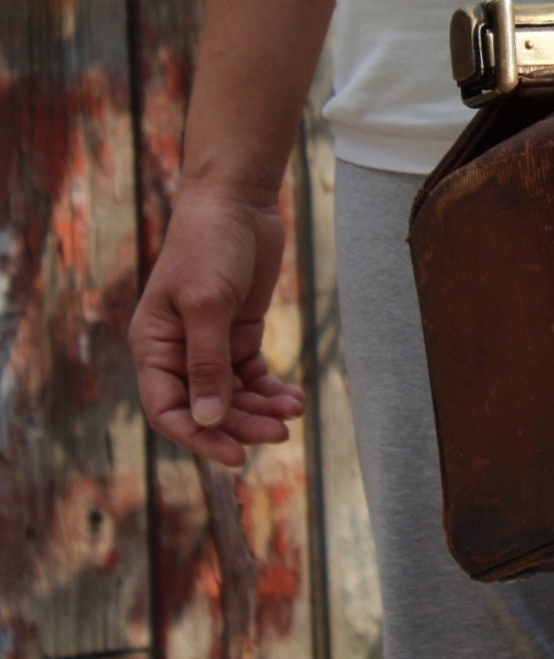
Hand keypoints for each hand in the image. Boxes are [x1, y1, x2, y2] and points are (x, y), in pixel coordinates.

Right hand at [128, 181, 305, 466]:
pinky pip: (252, 376)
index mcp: (153, 347)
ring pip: (233, 396)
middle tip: (281, 434)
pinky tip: (295, 397)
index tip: (236, 455)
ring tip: (294, 411)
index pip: (168, 411)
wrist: (237, 204)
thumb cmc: (210, 247)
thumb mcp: (207, 305)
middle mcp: (178, 352)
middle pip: (207, 408)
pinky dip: (271, 390)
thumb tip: (208, 418)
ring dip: (261, 410)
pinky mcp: (239, 334)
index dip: (199, 437)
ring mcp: (210, 344)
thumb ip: (207, 363)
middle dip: (242, 424)